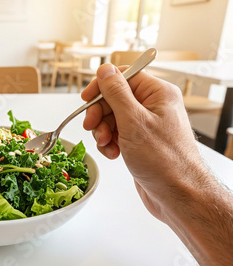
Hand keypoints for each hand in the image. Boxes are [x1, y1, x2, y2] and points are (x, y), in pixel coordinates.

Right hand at [81, 64, 208, 220]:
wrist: (178, 196)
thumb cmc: (165, 161)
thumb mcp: (133, 122)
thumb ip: (116, 93)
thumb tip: (105, 70)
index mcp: (158, 94)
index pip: (124, 76)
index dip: (102, 86)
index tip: (86, 98)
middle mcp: (154, 106)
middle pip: (114, 98)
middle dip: (100, 114)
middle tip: (92, 126)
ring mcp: (147, 125)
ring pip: (113, 117)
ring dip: (103, 131)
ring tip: (106, 144)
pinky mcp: (141, 142)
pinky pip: (117, 134)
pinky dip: (109, 143)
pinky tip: (112, 153)